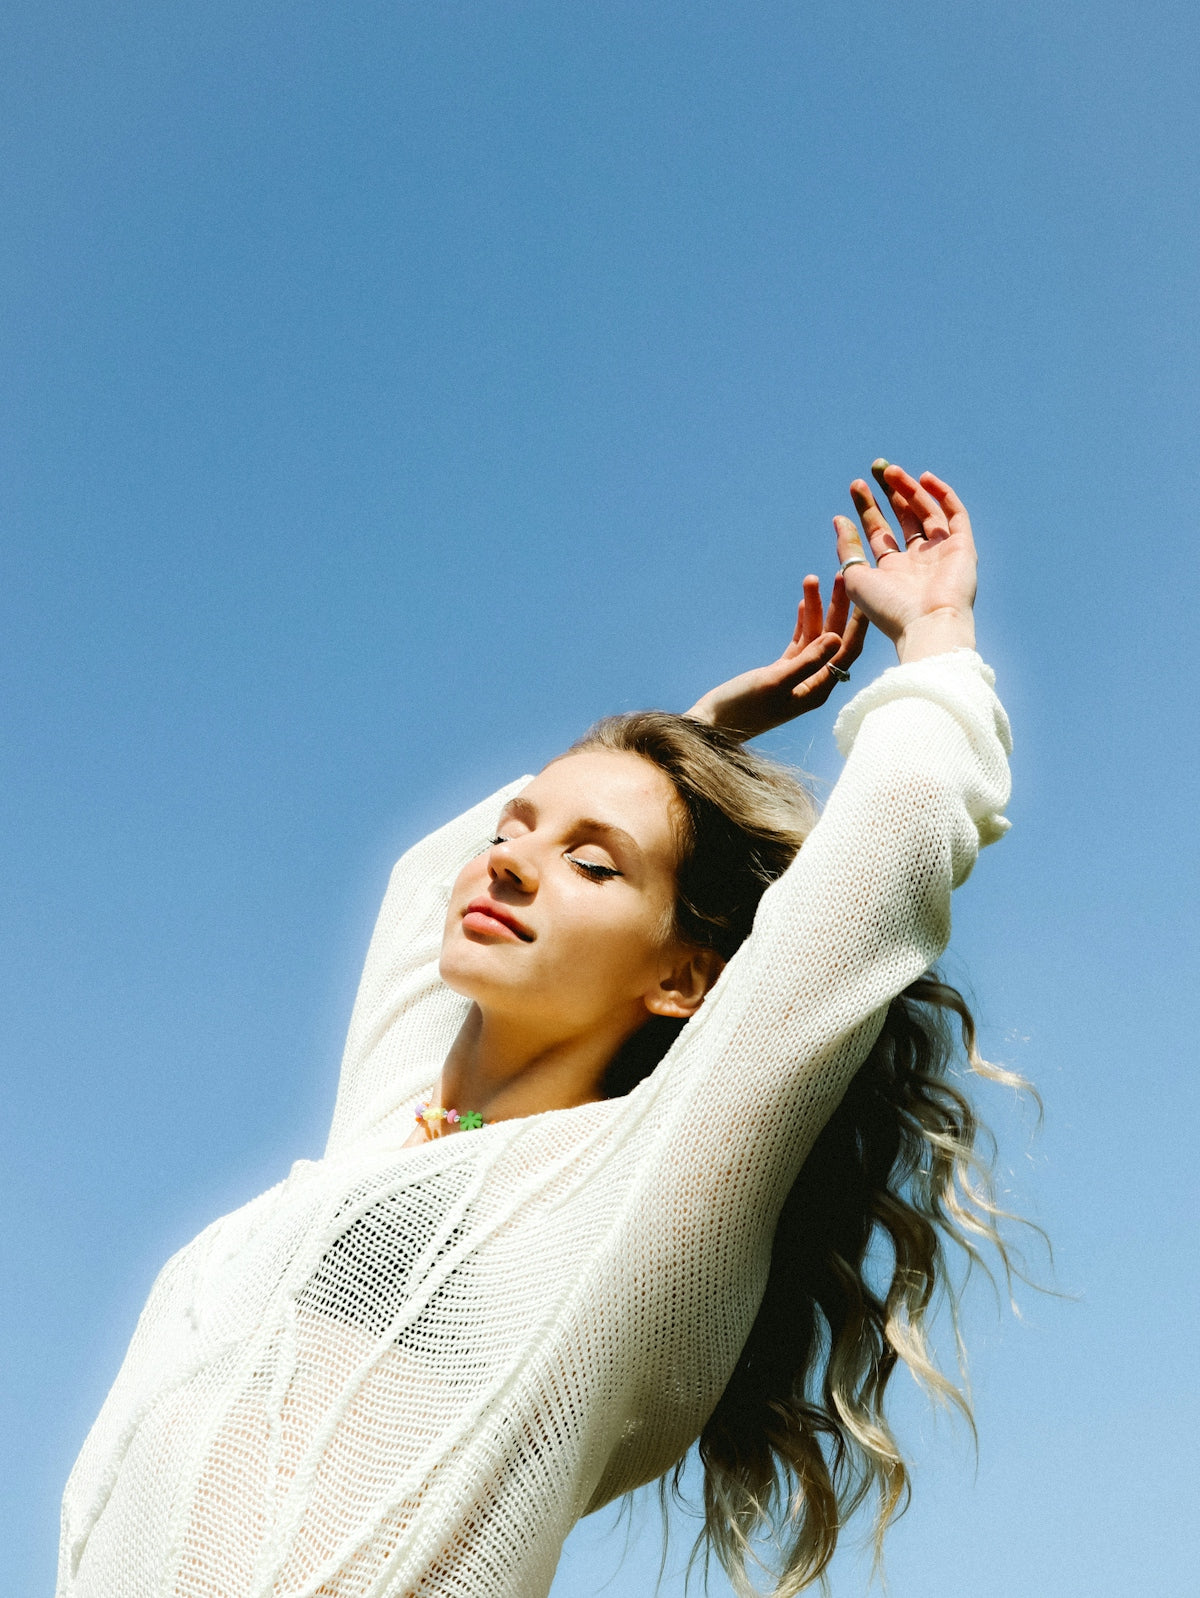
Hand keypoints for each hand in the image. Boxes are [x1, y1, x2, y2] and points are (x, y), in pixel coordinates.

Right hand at [686, 573, 867, 740]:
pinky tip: (803, 602)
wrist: (713, 725)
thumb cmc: (742, 708)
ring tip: (812, 579)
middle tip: (841, 576)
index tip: (864, 594)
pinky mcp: (782, 672)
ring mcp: (798, 677)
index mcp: (818, 689)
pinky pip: (800, 643)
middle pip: (833, 639)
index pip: (847, 651)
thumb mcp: (775, 682)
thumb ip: (807, 660)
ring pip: (814, 637)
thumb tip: (836, 637)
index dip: (857, 622)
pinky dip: (802, 623)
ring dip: (815, 609)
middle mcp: (813, 683)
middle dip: (837, 607)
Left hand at [834, 462, 976, 663]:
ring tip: (890, 470)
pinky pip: (955, 515)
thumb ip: (847, 548)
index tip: (855, 486)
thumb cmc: (889, 609)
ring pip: (926, 512)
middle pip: (904, 518)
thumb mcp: (856, 578)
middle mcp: (919, 561)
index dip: (867, 508)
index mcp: (894, 571)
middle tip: (875, 468)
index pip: (880, 532)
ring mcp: (942, 553)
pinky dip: (942, 495)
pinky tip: (924, 478)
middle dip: (890, 492)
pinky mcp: (963, 548)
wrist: (927, 625)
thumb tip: (839, 520)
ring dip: (910, 489)